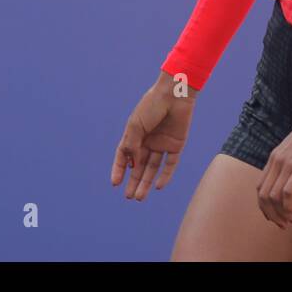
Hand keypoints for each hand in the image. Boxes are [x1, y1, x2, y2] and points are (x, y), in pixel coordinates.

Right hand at [111, 72, 196, 200]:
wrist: (175, 94)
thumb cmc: (152, 105)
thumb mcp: (136, 125)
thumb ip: (132, 145)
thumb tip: (131, 164)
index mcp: (135, 134)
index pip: (124, 156)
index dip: (119, 169)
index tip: (114, 183)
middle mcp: (148, 141)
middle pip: (139, 166)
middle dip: (133, 181)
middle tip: (128, 197)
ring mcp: (162, 144)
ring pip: (153, 168)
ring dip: (146, 182)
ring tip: (139, 197)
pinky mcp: (177, 145)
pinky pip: (170, 164)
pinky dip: (165, 175)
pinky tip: (158, 186)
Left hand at [257, 84, 291, 227]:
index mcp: (275, 157)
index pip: (261, 188)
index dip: (265, 207)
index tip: (276, 216)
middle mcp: (276, 161)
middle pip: (263, 196)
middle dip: (272, 215)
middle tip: (283, 225)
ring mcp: (287, 164)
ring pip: (274, 198)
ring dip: (281, 215)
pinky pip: (288, 194)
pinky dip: (290, 209)